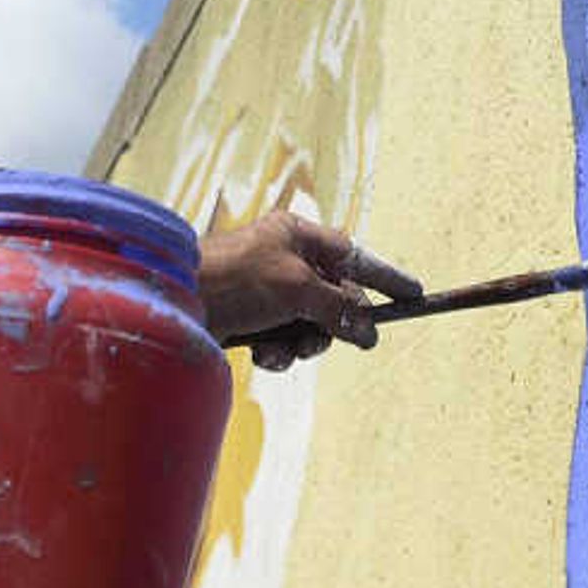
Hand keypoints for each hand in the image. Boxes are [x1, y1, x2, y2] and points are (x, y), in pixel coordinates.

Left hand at [198, 211, 419, 370]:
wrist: (174, 304)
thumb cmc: (233, 279)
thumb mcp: (296, 289)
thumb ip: (339, 307)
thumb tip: (369, 330)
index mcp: (295, 235)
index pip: (353, 256)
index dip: (384, 277)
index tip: (414, 295)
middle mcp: (282, 260)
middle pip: (334, 297)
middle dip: (333, 322)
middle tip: (331, 337)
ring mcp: (265, 292)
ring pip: (309, 324)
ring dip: (302, 341)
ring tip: (284, 345)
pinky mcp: (249, 322)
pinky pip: (283, 340)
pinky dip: (278, 351)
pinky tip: (263, 353)